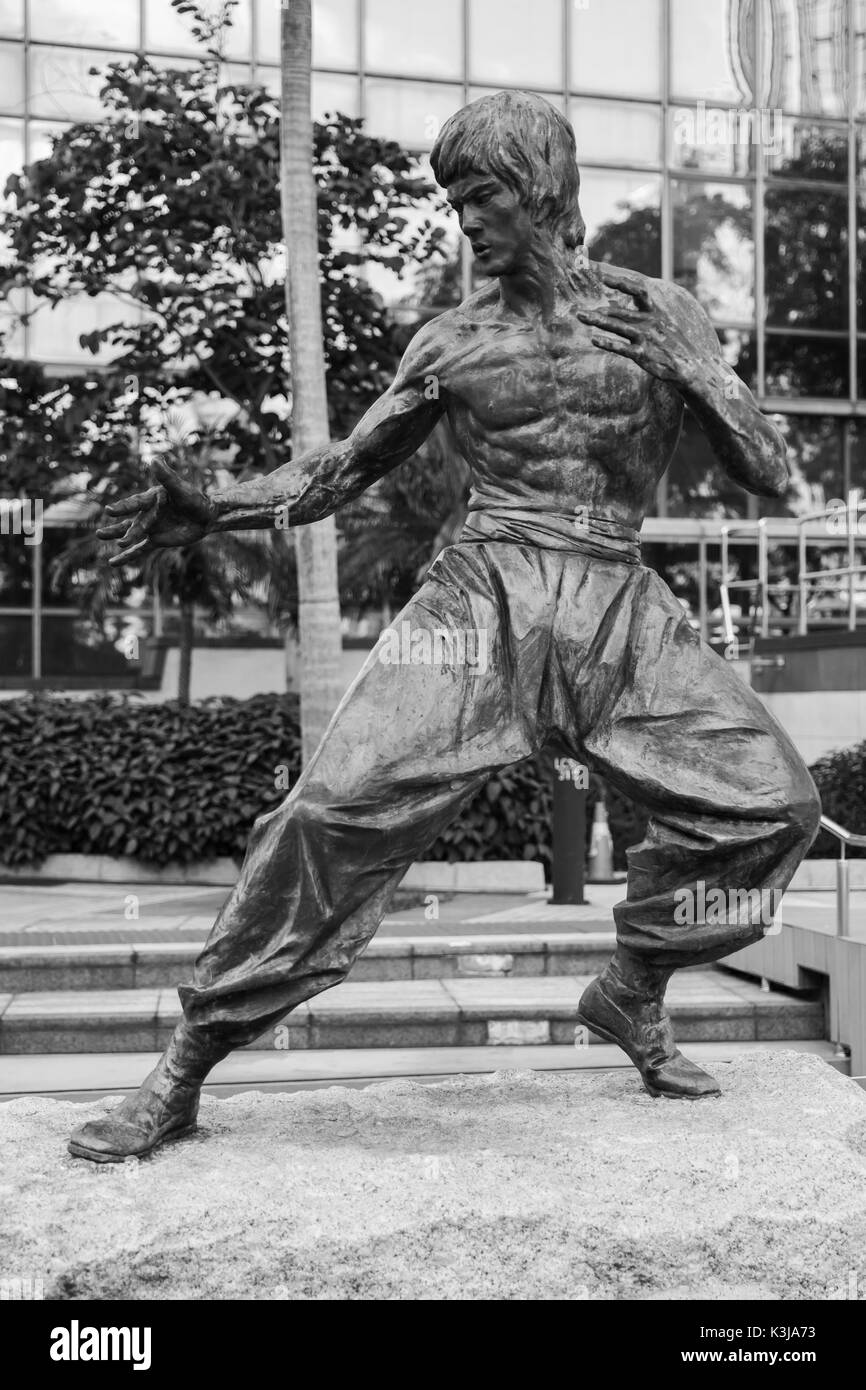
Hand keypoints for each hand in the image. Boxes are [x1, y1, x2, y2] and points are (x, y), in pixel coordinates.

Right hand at [97, 457, 216, 566]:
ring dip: (118, 537)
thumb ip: (167, 477)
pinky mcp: (156, 540)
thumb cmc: (195, 499)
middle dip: (117, 529)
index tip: (109, 511)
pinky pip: (140, 550)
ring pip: (131, 533)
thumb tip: (154, 459)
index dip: (123, 507)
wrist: (206, 516)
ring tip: (100, 536)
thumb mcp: (182, 489)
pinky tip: (112, 562)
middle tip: (100, 534)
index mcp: (152, 498)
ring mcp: (151, 527)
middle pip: (130, 522)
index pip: (136, 503)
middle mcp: (148, 512)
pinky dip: (127, 557)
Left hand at [577, 265, 702, 387]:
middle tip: (580, 303)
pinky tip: (594, 339)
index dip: (618, 280)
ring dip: (597, 320)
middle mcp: (650, 320)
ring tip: (580, 315)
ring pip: (617, 326)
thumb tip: (638, 298)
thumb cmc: (677, 341)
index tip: (601, 274)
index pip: (636, 289)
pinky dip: (608, 343)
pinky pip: (622, 348)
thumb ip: (650, 309)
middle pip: (620, 310)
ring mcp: (646, 337)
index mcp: (656, 309)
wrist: (693, 365)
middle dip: (599, 307)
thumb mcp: (668, 319)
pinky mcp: (643, 354)